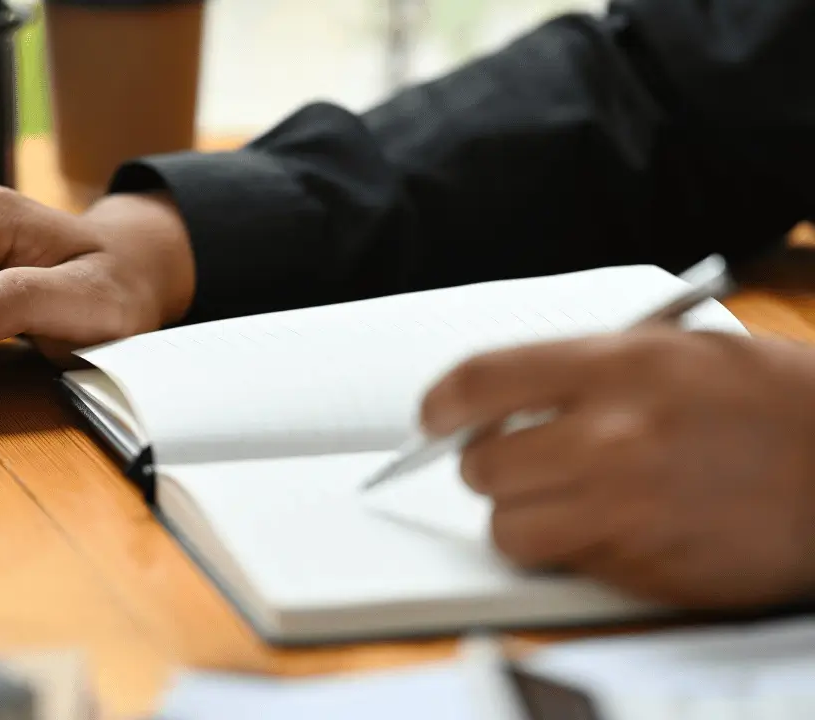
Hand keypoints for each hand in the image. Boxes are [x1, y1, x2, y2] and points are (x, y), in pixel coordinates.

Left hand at [419, 328, 814, 608]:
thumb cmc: (771, 403)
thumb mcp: (675, 350)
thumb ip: (581, 371)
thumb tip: (502, 400)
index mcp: (616, 368)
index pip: (479, 382)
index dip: (440, 403)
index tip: (433, 416)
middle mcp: (611, 438)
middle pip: (480, 465)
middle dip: (488, 465)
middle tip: (517, 460)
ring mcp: (624, 510)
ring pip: (507, 529)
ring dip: (520, 517)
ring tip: (560, 500)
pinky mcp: (643, 568)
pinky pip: (564, 565)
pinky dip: (572, 551)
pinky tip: (614, 526)